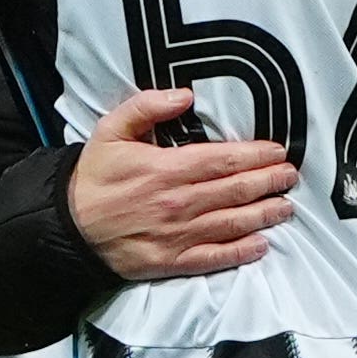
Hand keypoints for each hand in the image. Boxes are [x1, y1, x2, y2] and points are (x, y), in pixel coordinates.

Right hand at [74, 88, 297, 278]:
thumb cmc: (93, 177)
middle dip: (269, 182)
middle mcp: (178, 203)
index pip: (223, 160)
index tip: (276, 151)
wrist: (66, 227)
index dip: (255, 156)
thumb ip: (147, 107)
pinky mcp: (172, 262)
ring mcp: (177, 235)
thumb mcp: (111, 130)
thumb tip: (184, 95)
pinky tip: (261, 245)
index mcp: (166, 169)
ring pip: (232, 223)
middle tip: (291, 176)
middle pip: (235, 190)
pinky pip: (214, 258)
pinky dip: (241, 253)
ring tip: (286, 206)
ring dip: (264, 214)